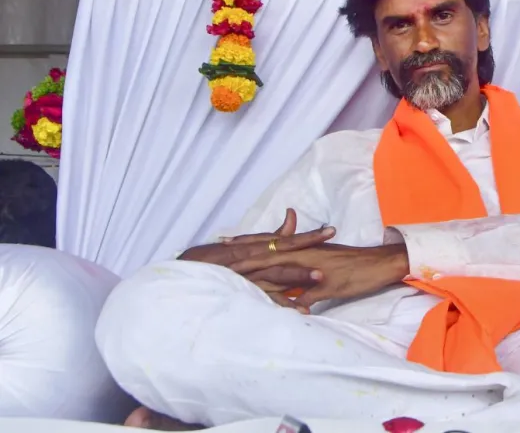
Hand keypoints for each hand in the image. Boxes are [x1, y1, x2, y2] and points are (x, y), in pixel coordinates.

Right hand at [179, 209, 334, 310]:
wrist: (182, 273)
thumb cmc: (213, 260)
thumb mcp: (242, 246)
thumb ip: (270, 236)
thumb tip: (291, 216)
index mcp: (253, 248)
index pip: (285, 239)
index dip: (308, 235)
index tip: (331, 231)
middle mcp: (250, 258)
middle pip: (284, 252)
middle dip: (308, 250)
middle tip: (332, 245)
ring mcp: (245, 275)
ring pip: (275, 274)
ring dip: (297, 276)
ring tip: (320, 279)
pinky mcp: (238, 290)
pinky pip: (262, 298)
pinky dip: (280, 303)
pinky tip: (298, 309)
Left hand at [229, 243, 409, 308]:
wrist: (377, 264)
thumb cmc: (352, 265)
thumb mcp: (324, 263)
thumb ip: (305, 270)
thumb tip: (291, 286)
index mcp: (302, 249)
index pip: (269, 243)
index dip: (246, 243)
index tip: (223, 244)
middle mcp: (303, 255)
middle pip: (267, 252)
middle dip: (241, 253)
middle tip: (216, 252)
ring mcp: (312, 268)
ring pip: (279, 270)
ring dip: (256, 274)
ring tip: (232, 275)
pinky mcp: (323, 284)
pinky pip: (301, 294)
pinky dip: (286, 300)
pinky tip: (270, 307)